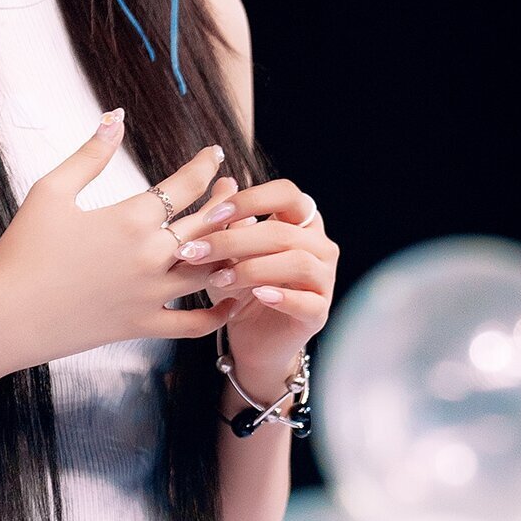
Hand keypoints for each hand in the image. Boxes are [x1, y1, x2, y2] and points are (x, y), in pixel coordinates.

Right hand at [0, 115, 247, 369]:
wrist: (3, 318)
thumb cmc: (20, 251)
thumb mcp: (50, 191)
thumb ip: (90, 154)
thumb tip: (115, 117)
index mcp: (131, 218)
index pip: (185, 185)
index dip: (204, 166)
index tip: (213, 154)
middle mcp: (150, 256)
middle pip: (207, 223)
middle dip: (224, 202)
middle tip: (232, 189)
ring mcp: (151, 295)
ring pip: (211, 270)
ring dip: (231, 249)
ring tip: (238, 234)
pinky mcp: (143, 327)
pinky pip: (196, 324)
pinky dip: (220, 313)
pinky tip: (231, 297)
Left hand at [177, 175, 339, 396]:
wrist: (251, 339)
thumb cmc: (240, 289)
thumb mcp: (227, 253)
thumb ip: (228, 221)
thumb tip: (223, 182)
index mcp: (300, 222)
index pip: (286, 194)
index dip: (250, 199)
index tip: (210, 216)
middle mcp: (319, 246)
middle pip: (282, 231)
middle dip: (234, 240)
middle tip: (195, 251)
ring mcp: (324, 279)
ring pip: (296, 262)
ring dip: (251, 268)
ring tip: (216, 279)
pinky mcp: (320, 312)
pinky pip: (306, 300)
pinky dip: (280, 296)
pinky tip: (256, 296)